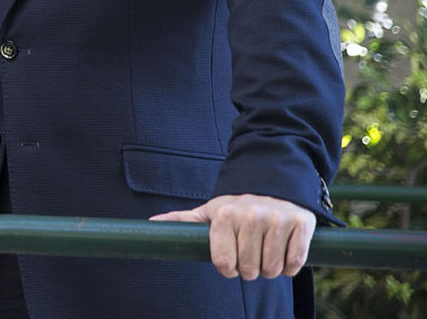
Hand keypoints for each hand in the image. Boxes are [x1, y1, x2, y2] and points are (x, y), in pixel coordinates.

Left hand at [151, 193, 314, 278]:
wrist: (274, 181)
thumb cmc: (237, 203)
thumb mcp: (210, 210)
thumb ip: (183, 220)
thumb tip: (150, 222)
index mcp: (225, 215)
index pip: (224, 263)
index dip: (228, 269)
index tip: (231, 262)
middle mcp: (251, 216)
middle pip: (249, 270)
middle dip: (250, 270)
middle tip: (251, 254)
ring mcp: (277, 219)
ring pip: (272, 269)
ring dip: (270, 269)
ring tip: (266, 252)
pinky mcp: (301, 223)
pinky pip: (295, 263)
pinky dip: (291, 266)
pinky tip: (284, 252)